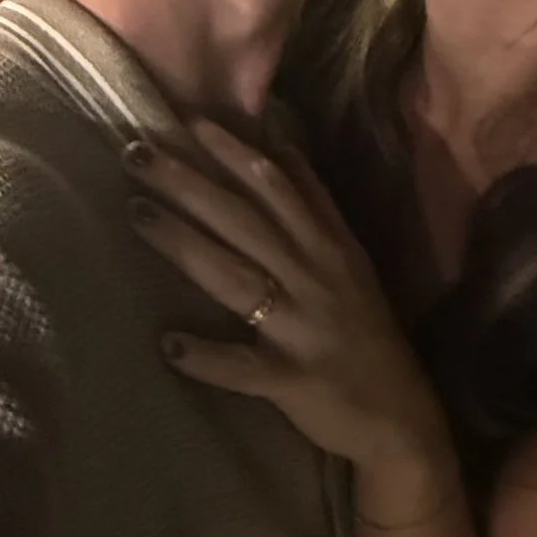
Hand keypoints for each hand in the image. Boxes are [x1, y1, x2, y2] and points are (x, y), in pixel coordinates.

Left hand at [129, 121, 450, 474]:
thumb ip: (316, 204)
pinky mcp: (293, 379)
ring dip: (185, 245)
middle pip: (244, 220)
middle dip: (189, 182)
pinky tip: (169, 344)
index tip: (187, 119)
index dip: (232, 151)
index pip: (276, 186)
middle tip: (135, 151)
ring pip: (237, 279)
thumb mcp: (350, 259)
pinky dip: (209, 357)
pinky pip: (245, 367)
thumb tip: (282, 145)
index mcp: (326, 246)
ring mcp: (303, 329)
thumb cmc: (365, 333)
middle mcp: (313, 278)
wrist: (400, 417)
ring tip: (136, 214)